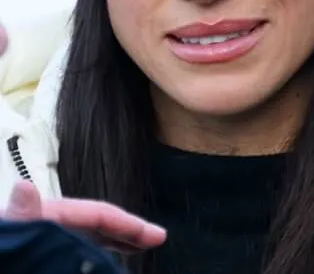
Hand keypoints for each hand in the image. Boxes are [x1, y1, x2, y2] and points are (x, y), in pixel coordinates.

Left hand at [3, 180, 165, 252]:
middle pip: (88, 224)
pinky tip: (95, 267)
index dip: (127, 223)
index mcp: (36, 219)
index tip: (156, 235)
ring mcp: (32, 248)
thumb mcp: (4, 240)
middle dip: (122, 232)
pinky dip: (85, 260)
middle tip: (153, 241)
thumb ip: (19, 221)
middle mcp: (36, 231)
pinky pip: (64, 257)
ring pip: (77, 242)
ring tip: (131, 253)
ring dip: (106, 247)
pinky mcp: (30, 259)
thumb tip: (25, 189)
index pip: (91, 213)